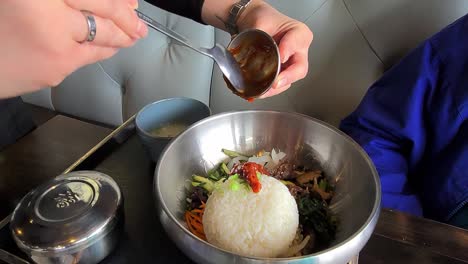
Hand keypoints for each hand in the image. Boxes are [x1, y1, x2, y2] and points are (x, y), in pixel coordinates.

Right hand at [0, 0, 147, 97]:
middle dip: (126, 13)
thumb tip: (102, 2)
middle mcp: (47, 11)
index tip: (130, 1)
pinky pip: (93, 55)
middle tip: (137, 14)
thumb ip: (58, 0)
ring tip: (136, 31)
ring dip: (124, 32)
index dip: (117, 0)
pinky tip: (115, 46)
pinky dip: (108, 48)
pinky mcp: (58, 66)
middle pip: (104, 8)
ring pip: (104, 33)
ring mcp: (55, 40)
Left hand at [237, 1, 312, 97]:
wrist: (254, 23)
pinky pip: (279, 84)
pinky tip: (260, 91)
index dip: (288, 51)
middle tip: (275, 82)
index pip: (297, 44)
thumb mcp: (260, 21)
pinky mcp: (282, 72)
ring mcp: (291, 64)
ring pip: (289, 80)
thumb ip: (259, 36)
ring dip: (275, 88)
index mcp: (299, 34)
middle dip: (286, 78)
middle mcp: (299, 51)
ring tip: (262, 91)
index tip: (281, 57)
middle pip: (299, 69)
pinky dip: (270, 89)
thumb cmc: (263, 19)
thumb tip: (256, 53)